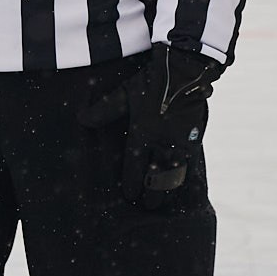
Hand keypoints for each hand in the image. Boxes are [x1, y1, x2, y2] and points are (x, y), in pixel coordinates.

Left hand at [79, 45, 221, 208]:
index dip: (132, 186)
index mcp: (142, 135)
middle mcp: (162, 144)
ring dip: (167, 190)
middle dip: (151, 195)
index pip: (135, 170)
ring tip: (162, 200)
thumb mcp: (124, 93)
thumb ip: (103, 110)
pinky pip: (188, 165)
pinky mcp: (195, 139)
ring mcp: (181, 143)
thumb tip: (81, 119)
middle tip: (147, 203)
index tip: (130, 195)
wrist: (185, 71)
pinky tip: (179, 181)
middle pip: (156, 180)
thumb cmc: (151, 81)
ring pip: (174, 177)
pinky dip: (183, 177)